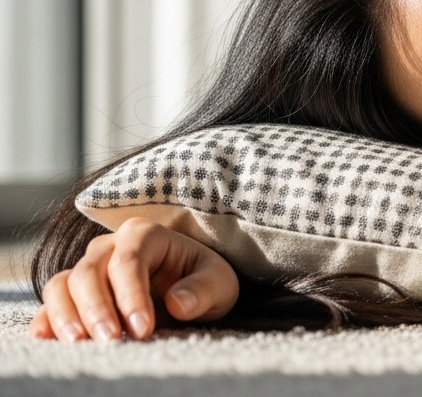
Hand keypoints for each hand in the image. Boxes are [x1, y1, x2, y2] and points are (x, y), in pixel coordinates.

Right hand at [29, 217, 238, 340]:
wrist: (190, 287)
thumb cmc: (204, 280)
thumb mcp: (219, 282)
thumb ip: (202, 290)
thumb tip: (177, 303)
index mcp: (145, 234)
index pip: (129, 261)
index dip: (131, 295)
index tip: (143, 329)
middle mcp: (110, 245)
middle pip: (89, 272)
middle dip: (97, 308)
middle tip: (111, 341)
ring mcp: (89, 266)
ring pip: (63, 284)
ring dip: (66, 314)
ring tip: (79, 343)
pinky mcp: (75, 291)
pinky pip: (53, 300)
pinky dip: (48, 318)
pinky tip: (47, 337)